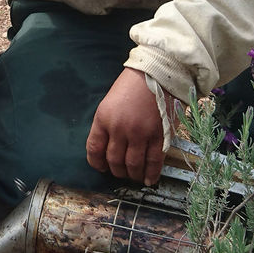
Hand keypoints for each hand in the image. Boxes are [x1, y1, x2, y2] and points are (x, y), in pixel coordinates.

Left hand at [86, 68, 166, 186]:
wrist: (159, 73)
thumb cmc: (134, 84)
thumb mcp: (111, 101)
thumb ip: (108, 124)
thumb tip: (110, 147)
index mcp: (103, 118)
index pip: (94, 149)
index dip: (97, 163)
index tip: (102, 167)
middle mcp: (119, 128)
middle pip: (114, 160)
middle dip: (116, 171)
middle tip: (121, 173)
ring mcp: (140, 133)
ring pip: (133, 165)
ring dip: (133, 175)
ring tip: (135, 176)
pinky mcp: (159, 135)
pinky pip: (154, 161)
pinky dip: (151, 173)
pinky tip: (150, 179)